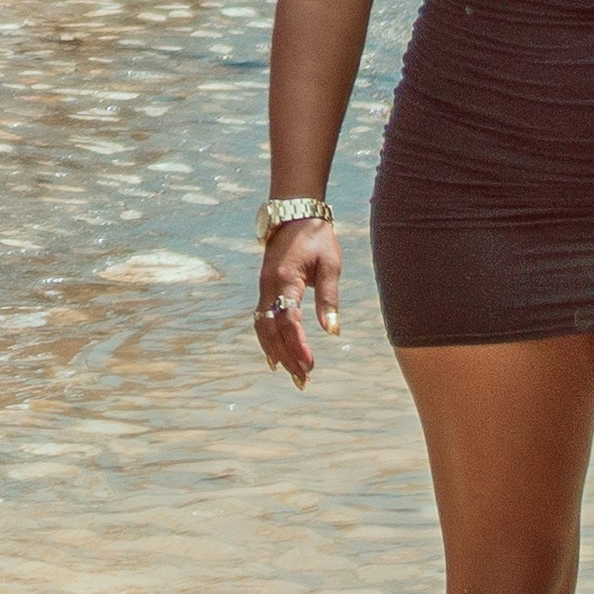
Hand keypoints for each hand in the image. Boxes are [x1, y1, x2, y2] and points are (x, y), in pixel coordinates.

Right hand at [254, 218, 345, 385]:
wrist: (294, 213)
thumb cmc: (317, 238)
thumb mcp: (330, 265)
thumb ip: (329, 298)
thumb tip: (331, 332)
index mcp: (286, 280)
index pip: (289, 321)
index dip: (298, 345)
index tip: (310, 365)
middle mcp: (269, 286)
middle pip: (272, 330)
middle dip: (286, 356)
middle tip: (303, 379)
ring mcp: (263, 287)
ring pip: (263, 327)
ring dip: (276, 351)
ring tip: (291, 373)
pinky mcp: (264, 287)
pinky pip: (262, 319)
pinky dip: (267, 339)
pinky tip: (276, 355)